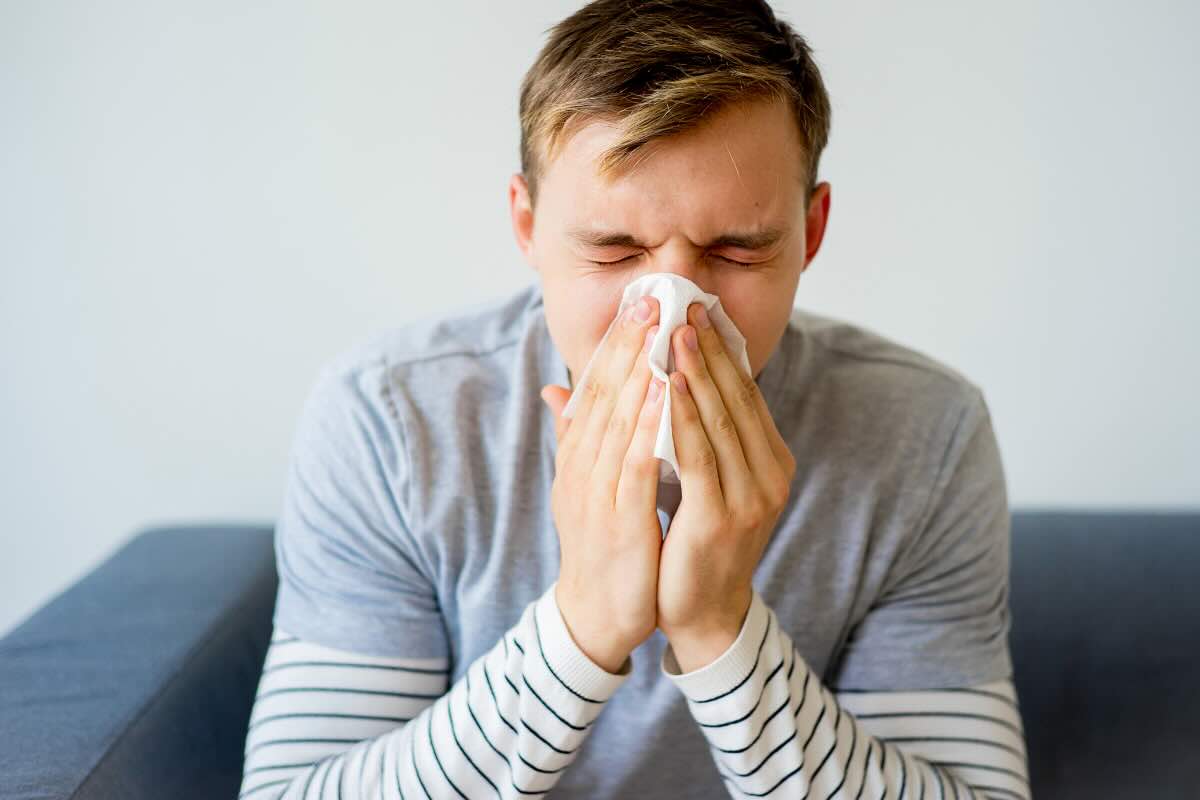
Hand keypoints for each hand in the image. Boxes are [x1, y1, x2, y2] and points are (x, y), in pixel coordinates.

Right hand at [540, 296, 666, 672]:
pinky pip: (635, 465)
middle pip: (603, 396)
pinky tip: (670, 396)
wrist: (594, 613)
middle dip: (627, 345)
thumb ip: (573, 437)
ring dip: (639, 374)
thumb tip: (555, 390)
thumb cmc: (597, 544)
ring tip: (660, 332)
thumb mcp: (581, 484)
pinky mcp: (619, 520)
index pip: (593, 389)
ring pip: (618, 422)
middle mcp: (580, 468)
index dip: (614, 345)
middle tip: (649, 299)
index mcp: (576, 457)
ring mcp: (596, 493)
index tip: (636, 304)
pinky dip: (650, 427)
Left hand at [657, 302, 796, 672]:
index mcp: (769, 461)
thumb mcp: (698, 480)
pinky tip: (666, 385)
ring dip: (696, 373)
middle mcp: (770, 474)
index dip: (722, 350)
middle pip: (737, 398)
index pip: (744, 394)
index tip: (697, 309)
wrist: (700, 612)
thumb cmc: (694, 542)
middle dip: (709, 349)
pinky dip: (683, 416)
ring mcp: (752, 496)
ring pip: (720, 420)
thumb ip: (691, 431)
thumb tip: (668, 380)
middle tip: (685, 305)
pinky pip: (700, 456)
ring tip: (674, 332)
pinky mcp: (723, 516)